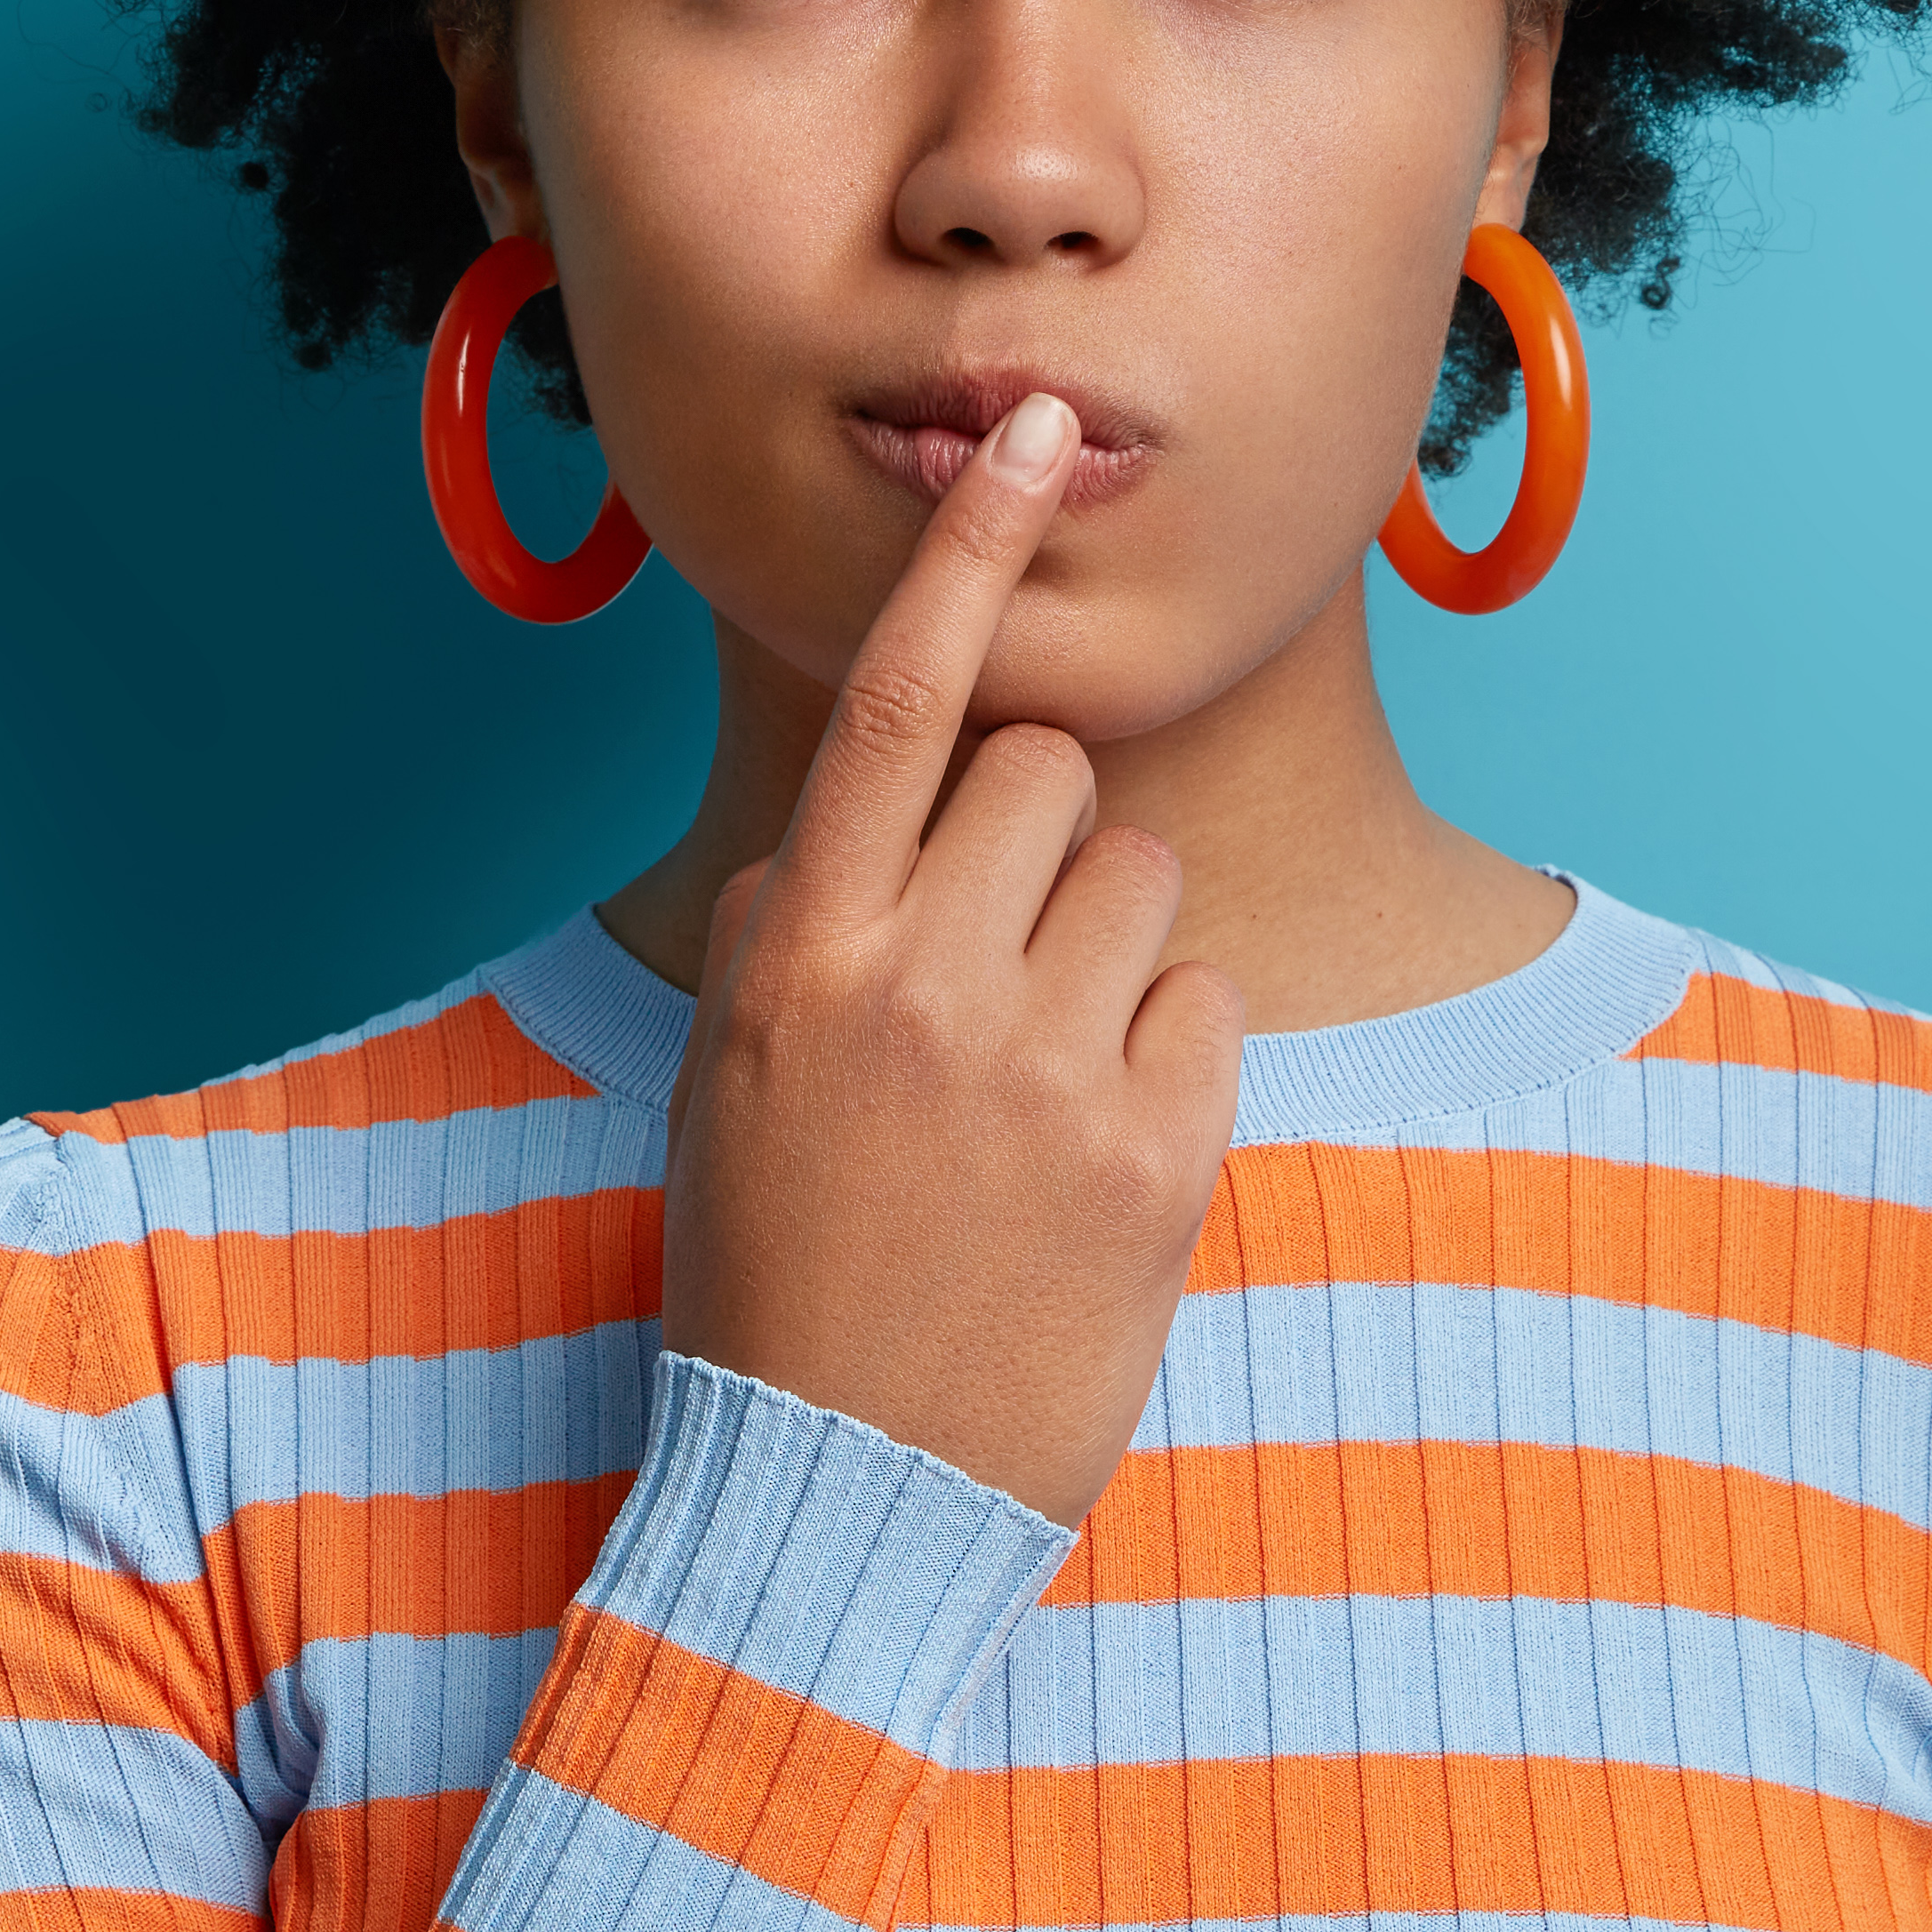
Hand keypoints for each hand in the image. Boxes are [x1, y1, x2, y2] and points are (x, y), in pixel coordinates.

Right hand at [657, 396, 1245, 1527]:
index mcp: (805, 951)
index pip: (900, 696)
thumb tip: (868, 824)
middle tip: (993, 971)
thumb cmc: (774, 1277)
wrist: (842, 1503)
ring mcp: (1047, 1068)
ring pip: (1139, 880)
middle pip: (1047, 778)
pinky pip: (1205, 1005)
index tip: (1028, 429)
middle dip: (1037, 844)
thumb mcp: (725, 1082)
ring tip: (1039, 1085)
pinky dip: (1166, 1060)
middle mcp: (926, 984)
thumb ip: (791, 925)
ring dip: (1106, 953)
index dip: (967, 547)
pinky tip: (1096, 1154)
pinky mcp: (1158, 1154)